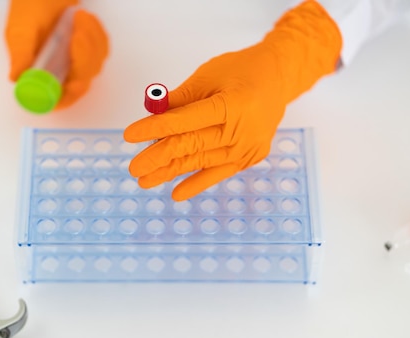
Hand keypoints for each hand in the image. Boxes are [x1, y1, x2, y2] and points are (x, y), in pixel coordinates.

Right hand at [5, 0, 108, 108]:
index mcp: (40, 75)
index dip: (69, 95)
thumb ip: (21, 55)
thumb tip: (16, 78)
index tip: (76, 82)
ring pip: (95, 64)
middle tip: (78, 34)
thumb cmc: (28, 9)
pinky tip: (84, 18)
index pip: (59, 99)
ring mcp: (76, 63)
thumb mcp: (20, 32)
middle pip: (82, 82)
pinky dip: (97, 33)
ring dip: (91, 40)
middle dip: (83, 59)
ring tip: (77, 15)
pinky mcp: (90, 50)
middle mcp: (59, 73)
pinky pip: (102, 48)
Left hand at [124, 0, 341, 200]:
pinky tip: (176, 193)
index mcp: (232, 103)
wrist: (279, 79)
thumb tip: (151, 117)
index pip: (186, 121)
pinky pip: (218, 174)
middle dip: (159, 157)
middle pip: (192, 146)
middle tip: (134, 168)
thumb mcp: (208, 75)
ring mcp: (248, 147)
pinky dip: (197, 184)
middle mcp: (242, 129)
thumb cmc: (240, 72)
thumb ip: (180, 98)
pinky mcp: (250, 158)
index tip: (130, 135)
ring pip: (201, 162)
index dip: (156, 129)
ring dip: (171, 173)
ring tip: (145, 180)